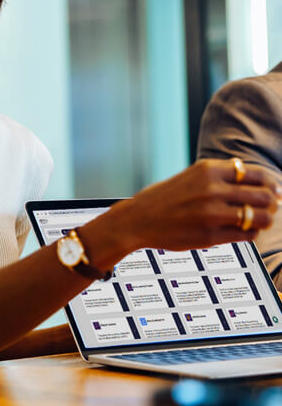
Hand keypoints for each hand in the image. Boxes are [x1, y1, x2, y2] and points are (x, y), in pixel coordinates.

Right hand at [84, 159, 280, 266]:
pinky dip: (250, 233)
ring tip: (259, 220)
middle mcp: (212, 190)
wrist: (137, 219)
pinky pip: (246, 235)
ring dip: (265, 219)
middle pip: (263, 195)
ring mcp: (212, 214)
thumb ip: (221, 176)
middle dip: (271, 202)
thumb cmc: (165, 198)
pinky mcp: (210, 235)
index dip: (269, 183)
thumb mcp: (191, 176)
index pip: (256, 173)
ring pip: (260, 217)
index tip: (271, 189)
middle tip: (269, 207)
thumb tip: (261, 182)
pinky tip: (242, 230)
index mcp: (208, 170)